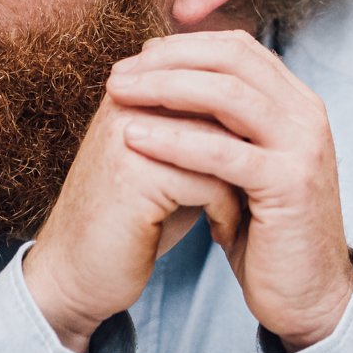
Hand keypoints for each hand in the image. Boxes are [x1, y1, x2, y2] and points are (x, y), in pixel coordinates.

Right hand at [24, 95, 244, 352]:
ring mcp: (128, 135)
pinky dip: (227, 211)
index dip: (248, 123)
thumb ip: (210, 130)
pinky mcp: (135, 177)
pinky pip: (213, 181)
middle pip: (224, 104)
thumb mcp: (176, 164)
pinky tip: (223, 234)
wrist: (80, 275)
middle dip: (251, 149)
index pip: (218, 76)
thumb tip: (271, 103)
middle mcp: (129, 101)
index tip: (258, 161)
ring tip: (248, 208)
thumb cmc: (138, 219)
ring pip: (223, 142)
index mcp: (138, 89)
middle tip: (264, 186)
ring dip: (244, 182)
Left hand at [105, 31, 352, 351]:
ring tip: (118, 94)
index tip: (137, 58)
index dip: (185, 46)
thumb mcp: (246, 167)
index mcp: (299, 105)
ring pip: (229, 96)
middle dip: (168, 60)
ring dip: (166, 88)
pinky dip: (176, 140)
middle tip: (118, 73)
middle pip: (233, 61)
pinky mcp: (290, 184)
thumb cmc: (267, 232)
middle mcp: (308, 115)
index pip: (240, 49)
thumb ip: (224, 128)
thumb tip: (167, 87)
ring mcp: (304, 147)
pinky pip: (224, 152)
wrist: (307, 292)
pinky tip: (135, 137)